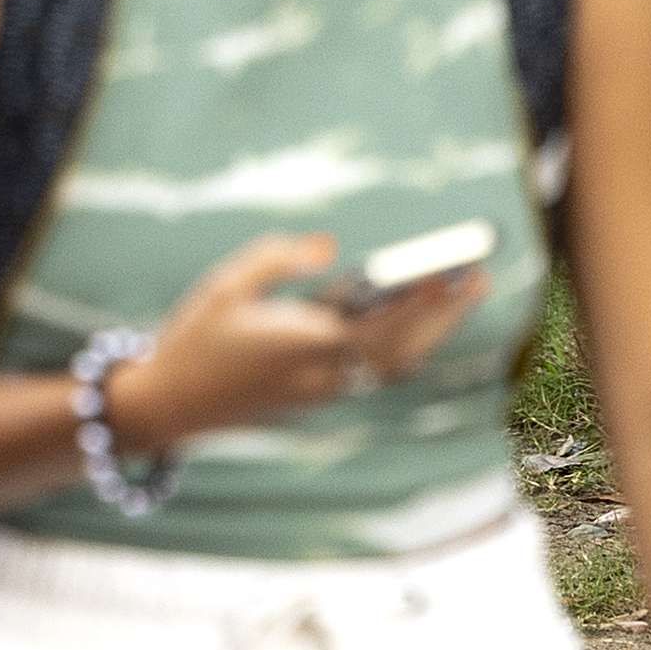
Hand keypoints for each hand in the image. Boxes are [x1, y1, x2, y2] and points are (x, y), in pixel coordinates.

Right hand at [121, 233, 487, 450]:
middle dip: (444, 314)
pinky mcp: (320, 395)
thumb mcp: (225, 285)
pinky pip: (376, 370)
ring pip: (395, 363)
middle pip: (405, 347)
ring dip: (429, 332)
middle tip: (476, 277)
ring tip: (453, 294)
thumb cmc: (196, 337)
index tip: (453, 274)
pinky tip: (408, 321)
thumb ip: (278, 259)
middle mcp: (326, 373)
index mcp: (306, 343)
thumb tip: (329, 246)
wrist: (175, 403)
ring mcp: (326, 389)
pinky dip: (404, 345)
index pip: (383, 324)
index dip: (423, 302)